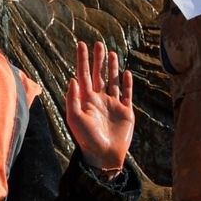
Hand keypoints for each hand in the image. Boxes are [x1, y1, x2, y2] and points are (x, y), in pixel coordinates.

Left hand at [64, 41, 133, 171]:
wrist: (104, 156)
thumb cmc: (86, 138)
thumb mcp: (74, 118)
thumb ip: (72, 98)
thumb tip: (73, 78)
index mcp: (85, 99)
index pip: (83, 74)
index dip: (82, 59)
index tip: (81, 44)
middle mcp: (99, 99)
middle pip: (98, 74)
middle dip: (98, 59)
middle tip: (98, 43)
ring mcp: (112, 105)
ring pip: (113, 81)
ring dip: (112, 67)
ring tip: (111, 52)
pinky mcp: (125, 112)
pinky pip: (126, 94)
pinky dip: (127, 83)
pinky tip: (126, 73)